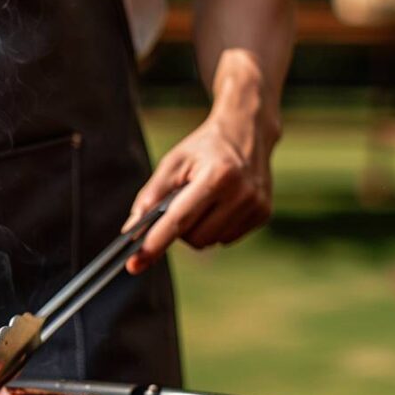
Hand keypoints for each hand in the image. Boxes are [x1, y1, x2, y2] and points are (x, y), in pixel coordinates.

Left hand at [123, 102, 277, 274]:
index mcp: (218, 175)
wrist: (247, 131)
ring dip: (198, 230)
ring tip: (203, 202)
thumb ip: (150, 196)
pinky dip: (216, 229)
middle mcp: (241, 192)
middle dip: (180, 230)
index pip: (179, 219)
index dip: (156, 242)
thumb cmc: (204, 148)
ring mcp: (256, 205)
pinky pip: (227, 239)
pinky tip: (220, 206)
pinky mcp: (263, 213)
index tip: (135, 263)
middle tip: (182, 205)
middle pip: (195, 238)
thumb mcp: (173, 163)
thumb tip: (131, 231)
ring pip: (210, 242)